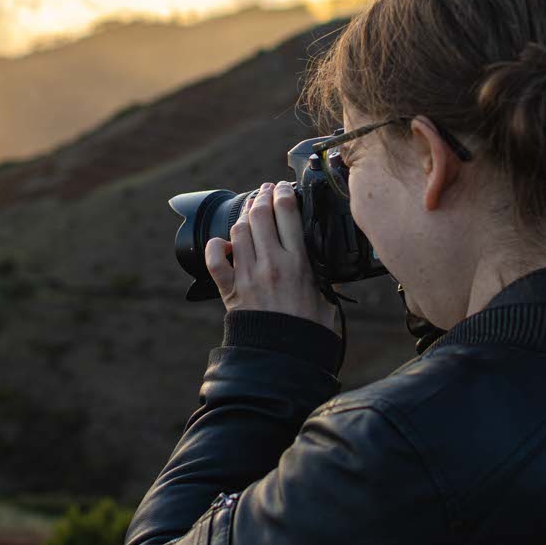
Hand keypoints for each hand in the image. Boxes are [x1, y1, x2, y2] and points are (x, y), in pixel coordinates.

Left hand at [204, 182, 339, 333]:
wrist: (282, 357)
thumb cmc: (308, 330)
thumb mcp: (327, 297)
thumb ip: (325, 274)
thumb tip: (330, 259)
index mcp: (297, 263)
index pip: (287, 212)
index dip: (284, 192)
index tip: (284, 187)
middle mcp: (270, 264)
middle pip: (260, 214)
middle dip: (262, 197)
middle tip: (266, 192)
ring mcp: (247, 275)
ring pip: (238, 231)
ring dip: (243, 216)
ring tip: (250, 210)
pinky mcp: (230, 290)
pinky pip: (215, 260)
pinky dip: (215, 247)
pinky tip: (223, 243)